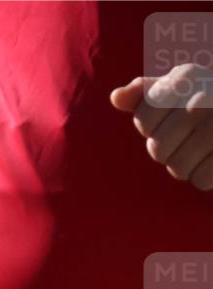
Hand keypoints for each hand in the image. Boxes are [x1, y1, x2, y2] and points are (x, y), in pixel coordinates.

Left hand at [111, 63, 212, 190]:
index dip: (151, 128)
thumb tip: (116, 97)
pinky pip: (201, 180)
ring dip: (185, 165)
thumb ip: (144, 92)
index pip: (143, 121)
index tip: (170, 118)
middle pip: (158, 149)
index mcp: (187, 77)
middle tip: (186, 139)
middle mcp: (205, 98)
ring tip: (200, 149)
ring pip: (177, 168)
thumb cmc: (205, 99)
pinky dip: (205, 175)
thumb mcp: (176, 87)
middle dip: (167, 150)